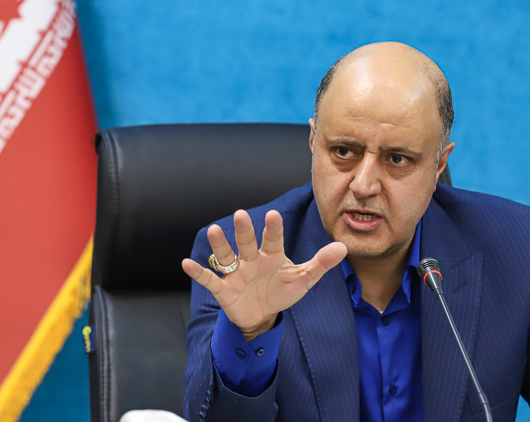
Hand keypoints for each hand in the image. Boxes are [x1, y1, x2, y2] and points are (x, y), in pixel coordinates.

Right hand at [182, 209, 346, 340]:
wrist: (261, 314)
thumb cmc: (281, 291)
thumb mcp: (303, 279)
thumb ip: (321, 263)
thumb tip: (343, 246)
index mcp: (271, 255)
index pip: (273, 239)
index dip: (273, 228)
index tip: (274, 214)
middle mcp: (251, 259)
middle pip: (247, 242)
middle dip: (244, 230)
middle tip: (241, 213)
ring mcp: (235, 272)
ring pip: (226, 256)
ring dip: (220, 244)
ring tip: (214, 230)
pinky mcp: (223, 288)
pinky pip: (209, 278)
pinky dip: (198, 272)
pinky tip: (186, 263)